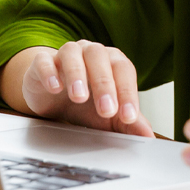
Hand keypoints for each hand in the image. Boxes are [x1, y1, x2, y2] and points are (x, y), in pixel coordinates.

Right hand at [2, 41, 152, 136]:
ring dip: (77, 74)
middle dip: (104, 84)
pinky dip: (49, 72)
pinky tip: (54, 87)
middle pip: (100, 58)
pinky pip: (44, 61)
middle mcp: (90, 52)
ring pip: (72, 54)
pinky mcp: (41, 62)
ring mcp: (65, 54)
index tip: (128, 116)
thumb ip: (129, 124)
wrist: (53, 98)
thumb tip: (148, 136)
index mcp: (111, 62)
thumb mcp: (109, 116)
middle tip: (106, 109)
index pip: (124, 70)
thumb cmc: (85, 104)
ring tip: (79, 97)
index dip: (127, 92)